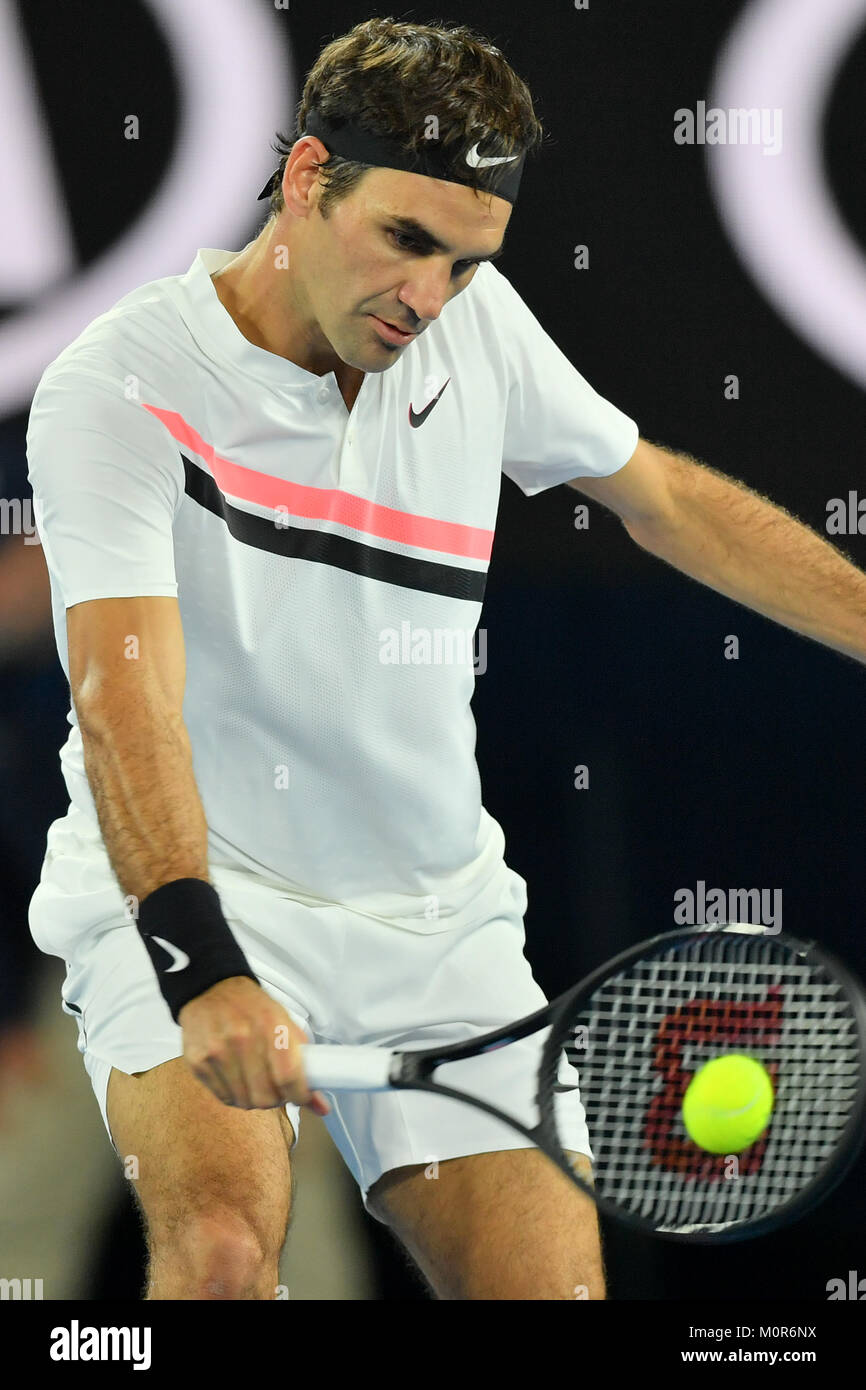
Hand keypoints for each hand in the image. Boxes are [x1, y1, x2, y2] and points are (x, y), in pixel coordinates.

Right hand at [178, 976, 329, 1114]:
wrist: (211, 990)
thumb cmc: (251, 1007)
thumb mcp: (283, 1021)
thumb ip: (304, 1060)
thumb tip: (320, 1105)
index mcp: (270, 1025)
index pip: (289, 1077)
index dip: (300, 1095)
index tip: (303, 1097)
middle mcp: (243, 1038)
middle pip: (265, 1096)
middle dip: (277, 1099)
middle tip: (278, 1089)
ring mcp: (217, 1052)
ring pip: (244, 1101)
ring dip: (255, 1099)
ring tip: (257, 1082)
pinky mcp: (198, 1063)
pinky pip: (223, 1097)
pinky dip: (235, 1095)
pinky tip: (238, 1079)